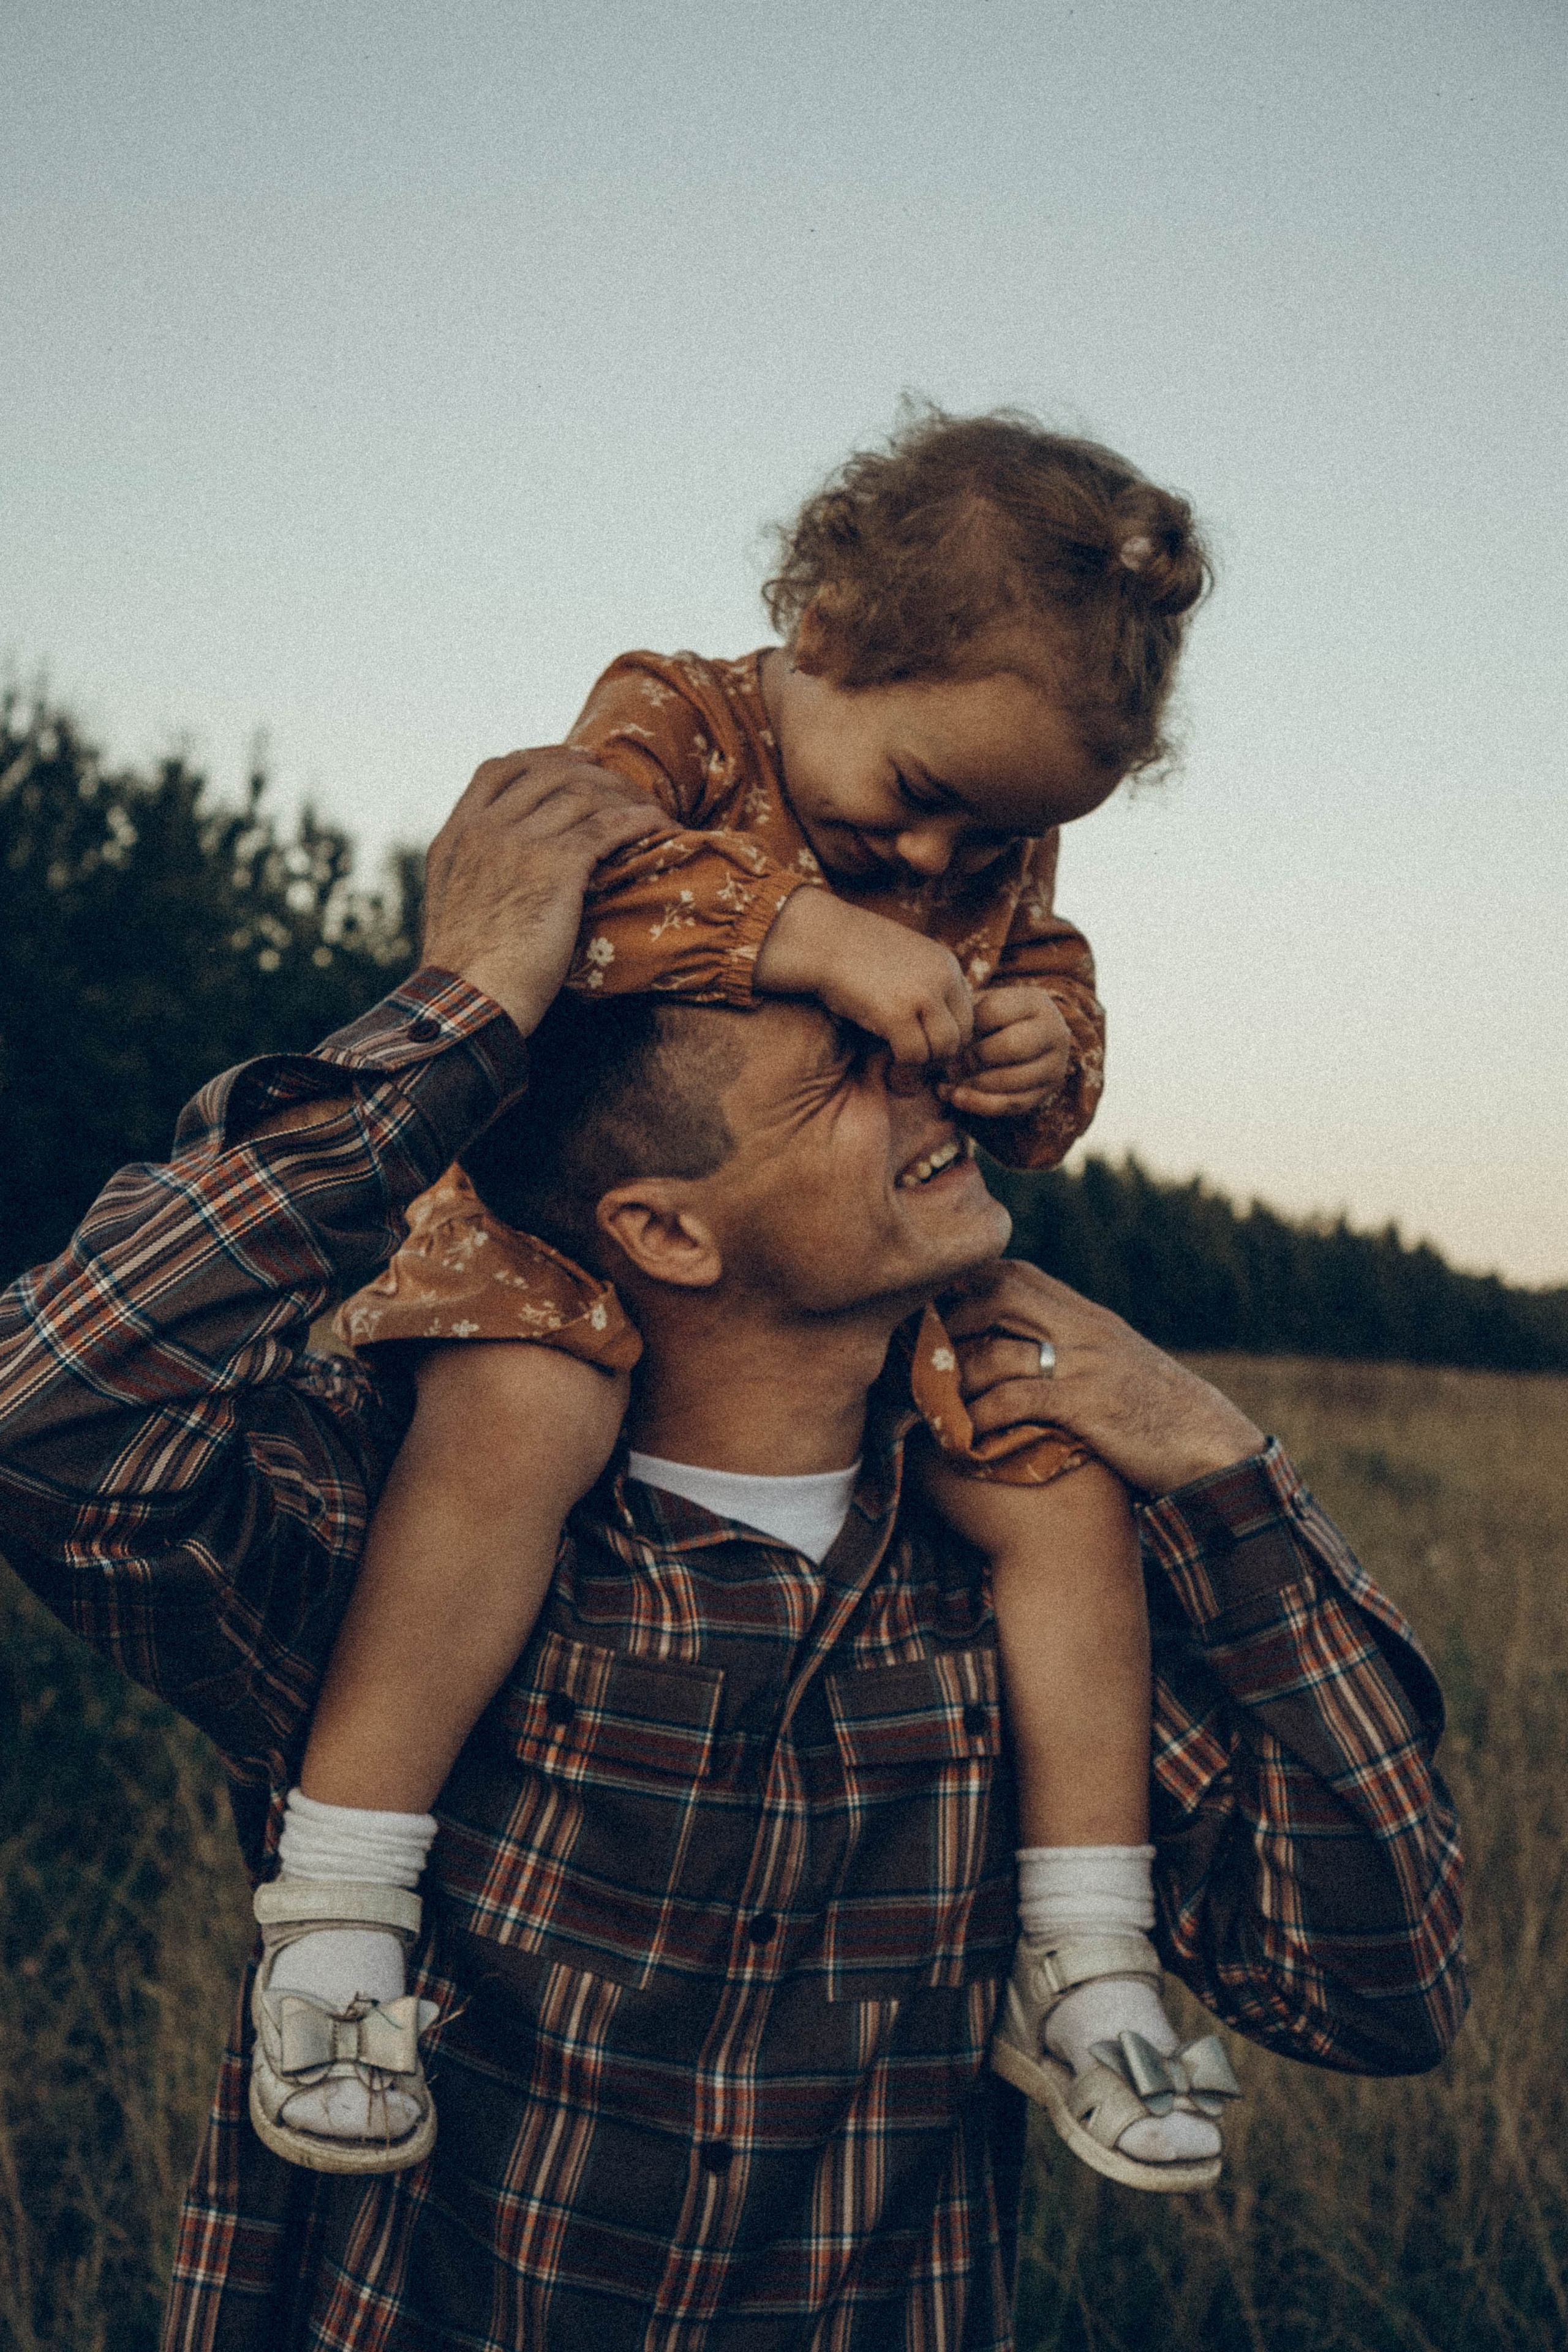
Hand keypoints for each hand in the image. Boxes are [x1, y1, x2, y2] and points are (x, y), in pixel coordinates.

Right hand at [420, 749, 657, 1036]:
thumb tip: (501, 874)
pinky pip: (609, 824)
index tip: (574, 761)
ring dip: (624, 796)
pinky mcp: (557, 863)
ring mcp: (519, 841)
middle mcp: (485, 829)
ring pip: (582, 792)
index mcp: (456, 836)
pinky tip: (659, 824)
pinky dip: (640, 818)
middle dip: (593, 772)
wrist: (470, 1001)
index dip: (542, 757)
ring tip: (650, 810)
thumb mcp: (456, 908)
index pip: (497, 771)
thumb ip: (477, 875)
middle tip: (624, 785)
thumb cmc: (469, 974)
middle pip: (547, 772)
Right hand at [753, 887, 973, 1067]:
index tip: (926, 1045)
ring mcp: (922, 995)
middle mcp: (942, 977)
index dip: (949, 1037)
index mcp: (946, 964)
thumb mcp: (903, 961)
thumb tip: (934, 1026)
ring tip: (901, 1061)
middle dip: (940, 1054)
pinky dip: (903, 1066)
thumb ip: (925, 985)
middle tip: (915, 1060)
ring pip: (943, 1049)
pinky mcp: (897, 1013)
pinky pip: (914, 1056)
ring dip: (923, 1062)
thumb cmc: (853, 952)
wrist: (820, 938)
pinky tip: (888, 1061)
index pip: (968, 1015)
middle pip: (963, 1034)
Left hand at [937, 1260, 1265, 1494]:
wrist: (1213, 1445)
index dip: (969, 1284)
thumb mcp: (1115, 1366)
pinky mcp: (1087, 1406)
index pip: (1017, 1274)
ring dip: (955, 1377)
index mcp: (1088, 1317)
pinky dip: (982, 1417)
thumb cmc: (1158, 1414)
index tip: (934, 1310)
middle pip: (1002, 1292)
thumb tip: (1021, 1352)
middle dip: (952, 1316)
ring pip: (999, 1349)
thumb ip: (1072, 1350)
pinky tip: (962, 1436)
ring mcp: (1086, 1365)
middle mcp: (1084, 1329)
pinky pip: (1018, 1399)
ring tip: (926, 1401)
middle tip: (920, 1350)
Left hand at [939, 984, 1072, 1118]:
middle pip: (1010, 1046)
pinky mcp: (1047, 1091)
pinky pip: (1013, 1103)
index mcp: (1035, 1002)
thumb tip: (939, 1047)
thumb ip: (965, 1019)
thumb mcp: (982, 1007)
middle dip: (973, 1059)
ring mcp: (1055, 1063)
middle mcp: (1053, 1031)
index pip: (994, 1011)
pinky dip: (981, 1104)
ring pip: (1012, 1079)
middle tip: (947, 1067)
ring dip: (974, 1086)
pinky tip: (958, 1099)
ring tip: (945, 1086)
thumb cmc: (992, 1021)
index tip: (946, 1037)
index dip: (966, 1026)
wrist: (1023, 1037)